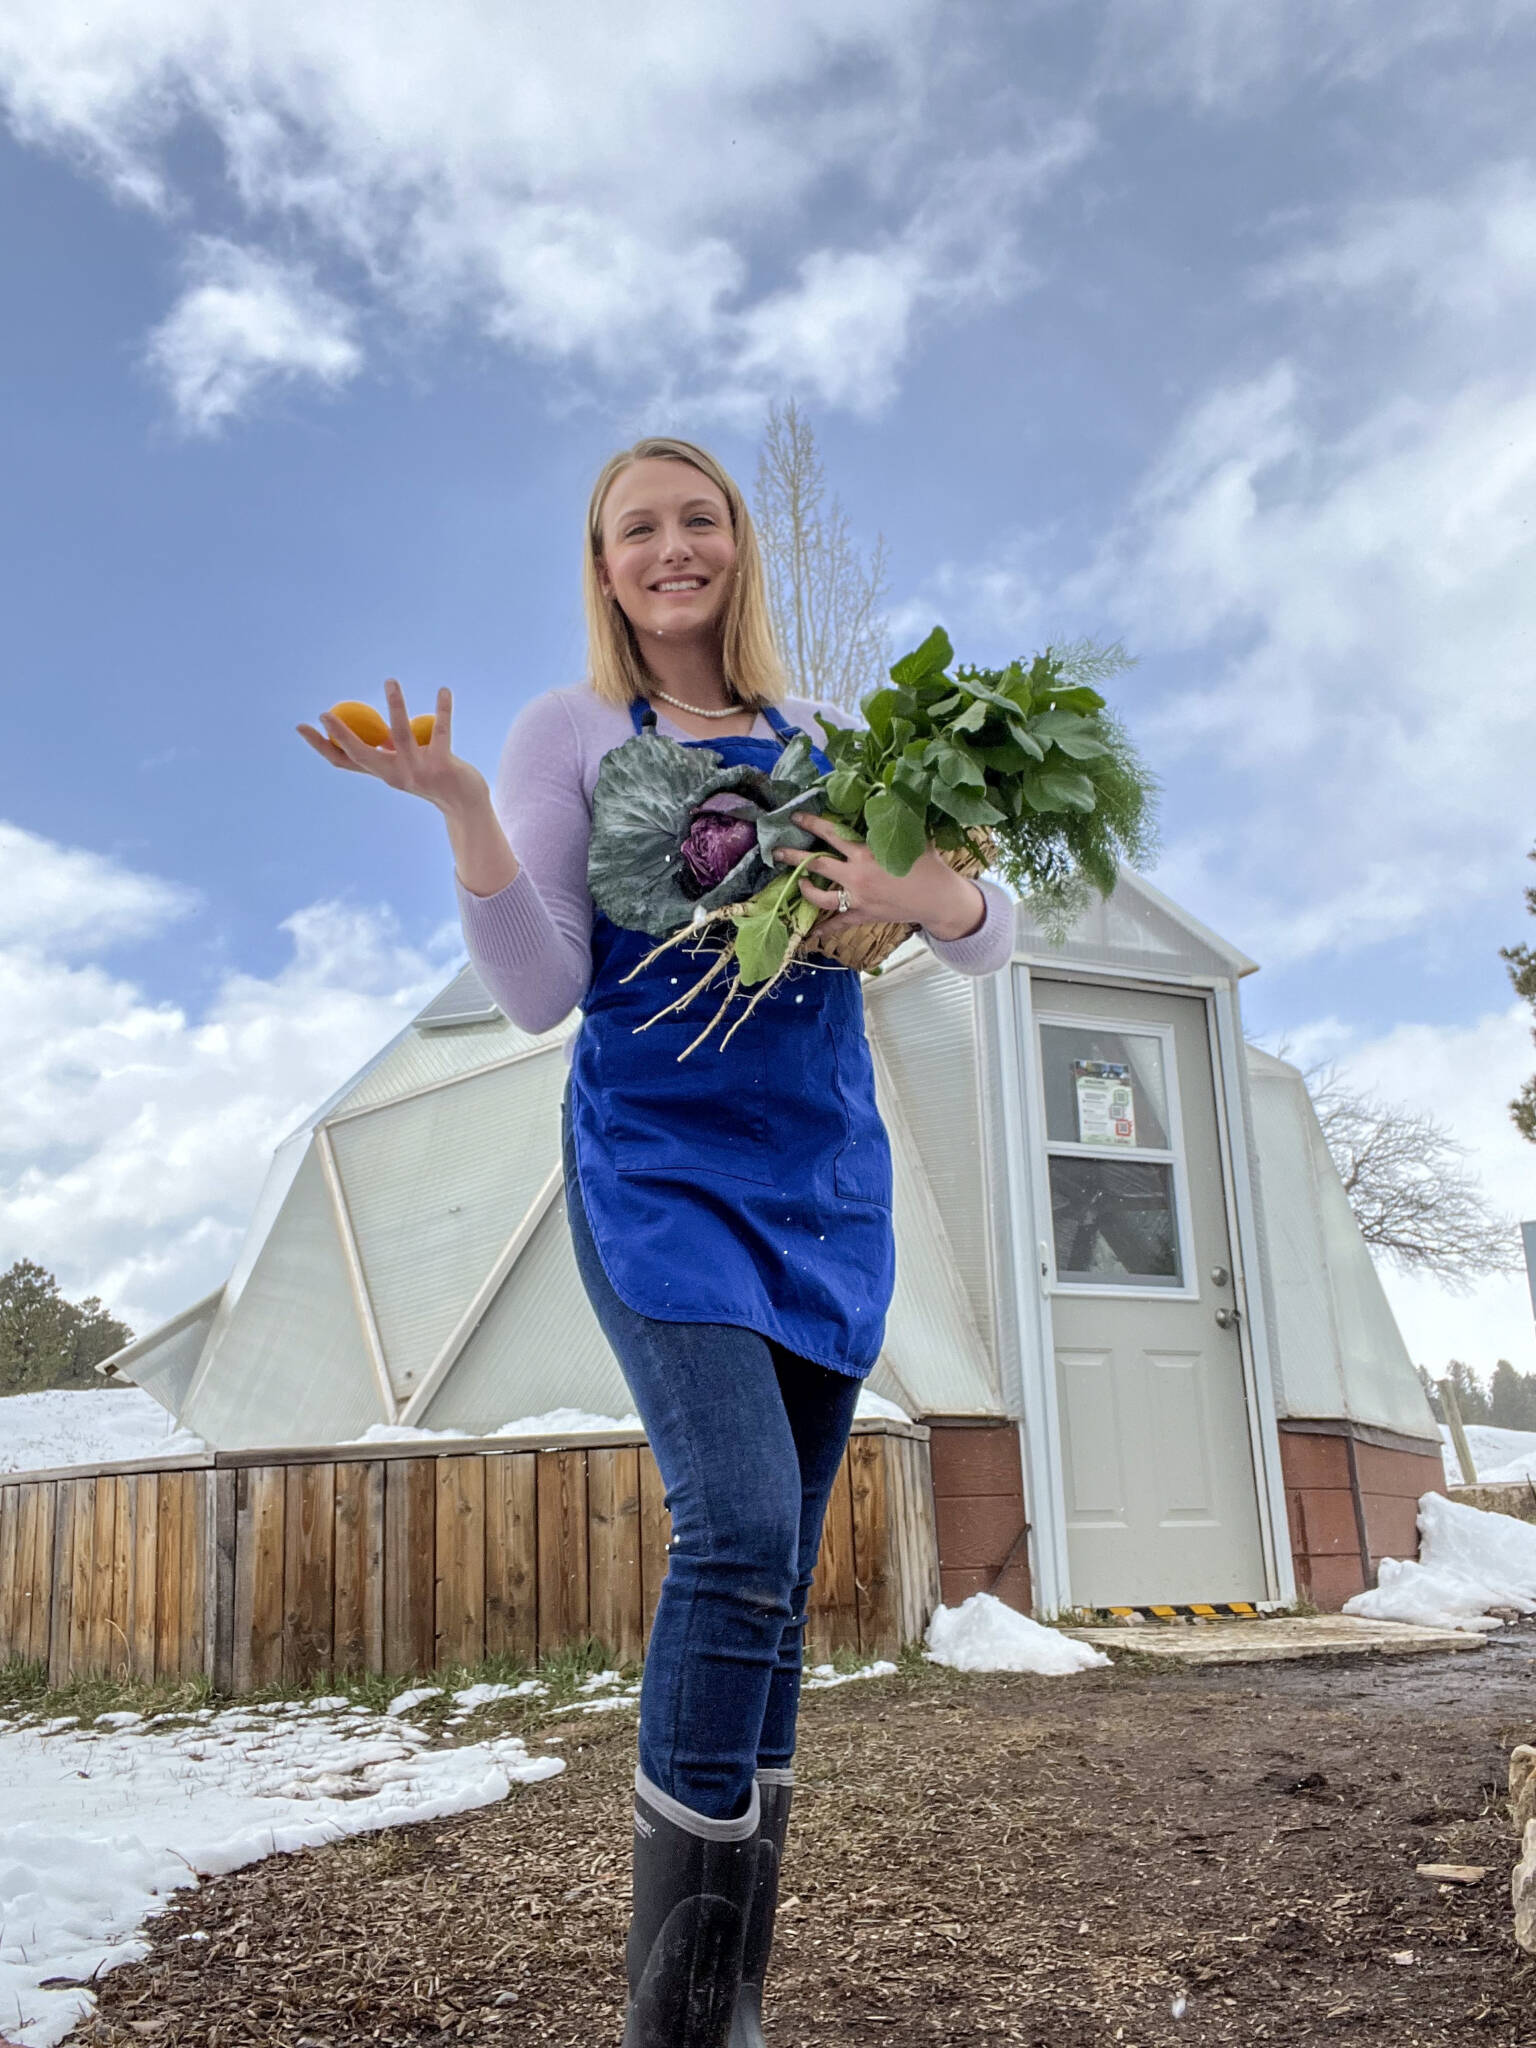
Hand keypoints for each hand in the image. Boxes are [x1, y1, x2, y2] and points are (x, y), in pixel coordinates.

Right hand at [297, 678, 488, 815]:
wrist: (465, 804)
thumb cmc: (433, 777)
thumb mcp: (406, 765)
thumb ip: (388, 752)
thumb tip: (372, 729)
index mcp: (382, 772)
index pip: (343, 761)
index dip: (321, 745)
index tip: (301, 726)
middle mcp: (395, 775)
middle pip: (361, 755)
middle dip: (342, 735)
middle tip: (325, 713)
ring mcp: (418, 772)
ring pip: (401, 735)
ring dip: (395, 706)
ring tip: (390, 681)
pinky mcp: (442, 766)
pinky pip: (441, 732)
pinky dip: (443, 710)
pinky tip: (444, 690)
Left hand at [774, 813, 985, 941]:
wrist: (938, 899)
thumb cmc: (927, 864)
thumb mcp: (911, 836)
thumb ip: (892, 821)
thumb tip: (886, 795)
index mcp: (865, 853)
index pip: (830, 834)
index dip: (811, 824)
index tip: (796, 817)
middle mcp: (856, 876)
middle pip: (815, 865)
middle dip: (793, 856)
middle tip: (777, 851)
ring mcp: (857, 898)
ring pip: (820, 897)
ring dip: (804, 889)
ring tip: (797, 882)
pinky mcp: (863, 915)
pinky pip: (838, 924)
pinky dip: (824, 929)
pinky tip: (811, 933)